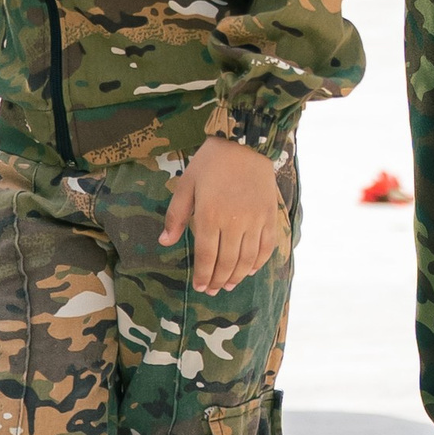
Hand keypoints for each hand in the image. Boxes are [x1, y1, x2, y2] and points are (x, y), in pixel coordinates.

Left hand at [160, 135, 284, 293]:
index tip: (200, 287)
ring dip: (237, 276)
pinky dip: (259, 262)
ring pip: (247, 259)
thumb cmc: (210, 163)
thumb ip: (176, 216)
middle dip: (219, 280)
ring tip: (229, 285)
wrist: (244, 144)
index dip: (203, 275)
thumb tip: (164, 242)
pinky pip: (266, 247)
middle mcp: (234, 222)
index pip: (207, 256)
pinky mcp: (269, 216)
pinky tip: (250, 270)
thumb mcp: (186, 185)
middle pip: (227, 262)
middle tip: (213, 290)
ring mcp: (254, 220)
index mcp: (210, 215)